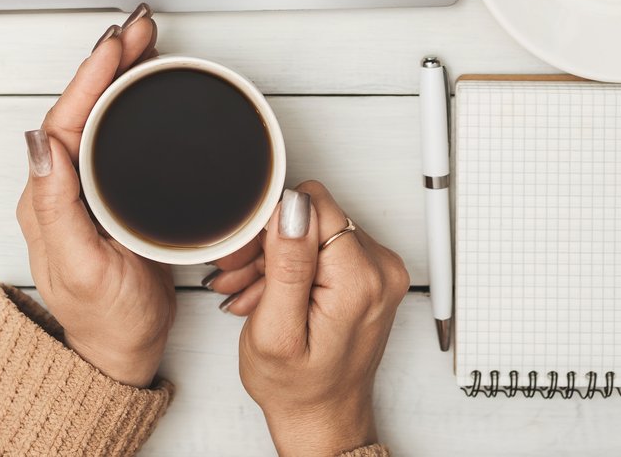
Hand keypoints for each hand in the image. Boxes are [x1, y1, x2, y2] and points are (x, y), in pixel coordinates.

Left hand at [15, 6, 173, 387]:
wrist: (122, 352)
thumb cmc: (104, 319)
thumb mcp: (81, 266)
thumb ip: (56, 207)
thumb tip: (37, 145)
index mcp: (49, 195)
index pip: (68, 118)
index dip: (92, 75)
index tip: (117, 43)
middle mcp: (64, 184)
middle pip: (86, 105)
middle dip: (111, 59)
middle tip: (141, 26)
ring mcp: (90, 187)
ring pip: (104, 113)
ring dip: (124, 72)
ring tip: (147, 40)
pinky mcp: (116, 193)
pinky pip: (123, 132)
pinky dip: (138, 100)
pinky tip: (153, 85)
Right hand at [212, 181, 408, 456]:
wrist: (322, 417)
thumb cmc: (298, 388)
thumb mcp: (276, 331)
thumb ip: (287, 265)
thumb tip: (292, 208)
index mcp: (360, 280)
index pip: (312, 204)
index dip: (270, 225)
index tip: (247, 256)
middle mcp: (380, 269)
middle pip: (313, 216)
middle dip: (268, 243)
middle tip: (240, 278)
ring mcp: (378, 271)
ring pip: (314, 229)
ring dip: (275, 256)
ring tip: (250, 292)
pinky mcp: (370, 275)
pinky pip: (324, 246)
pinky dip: (292, 265)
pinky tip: (270, 292)